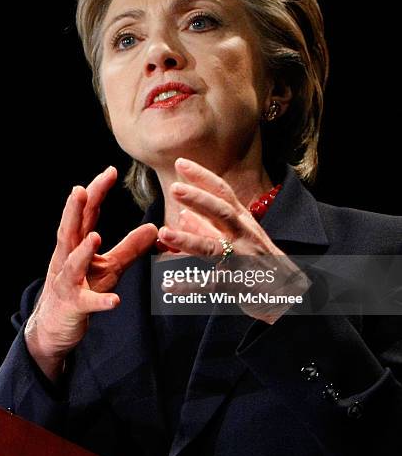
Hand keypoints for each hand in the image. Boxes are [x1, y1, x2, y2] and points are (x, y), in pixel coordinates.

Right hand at [25, 166, 157, 380]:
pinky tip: (114, 300)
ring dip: (82, 251)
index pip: (85, 214)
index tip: (110, 171)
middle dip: (74, 210)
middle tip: (82, 189)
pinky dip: (99, 301)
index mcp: (76, 245)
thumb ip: (129, 247)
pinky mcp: (73, 307)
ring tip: (95, 237)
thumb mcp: (108, 267)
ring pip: (72, 265)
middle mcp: (67, 259)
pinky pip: (87, 303)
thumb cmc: (81, 290)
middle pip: (70, 231)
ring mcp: (67, 283)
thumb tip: (155, 227)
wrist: (54, 328)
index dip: (95, 192)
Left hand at [157, 158, 308, 323]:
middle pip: (221, 212)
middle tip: (174, 187)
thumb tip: (183, 215)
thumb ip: (208, 227)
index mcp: (242, 220)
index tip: (180, 162)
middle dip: (198, 199)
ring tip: (164, 233)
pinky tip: (168, 285)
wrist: (290, 293)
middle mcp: (244, 235)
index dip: (202, 176)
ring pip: (214, 247)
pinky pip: (211, 284)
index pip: (222, 192)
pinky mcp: (238, 283)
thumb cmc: (261, 261)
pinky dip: (189, 285)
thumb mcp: (238, 237)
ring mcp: (242, 259)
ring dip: (188, 239)